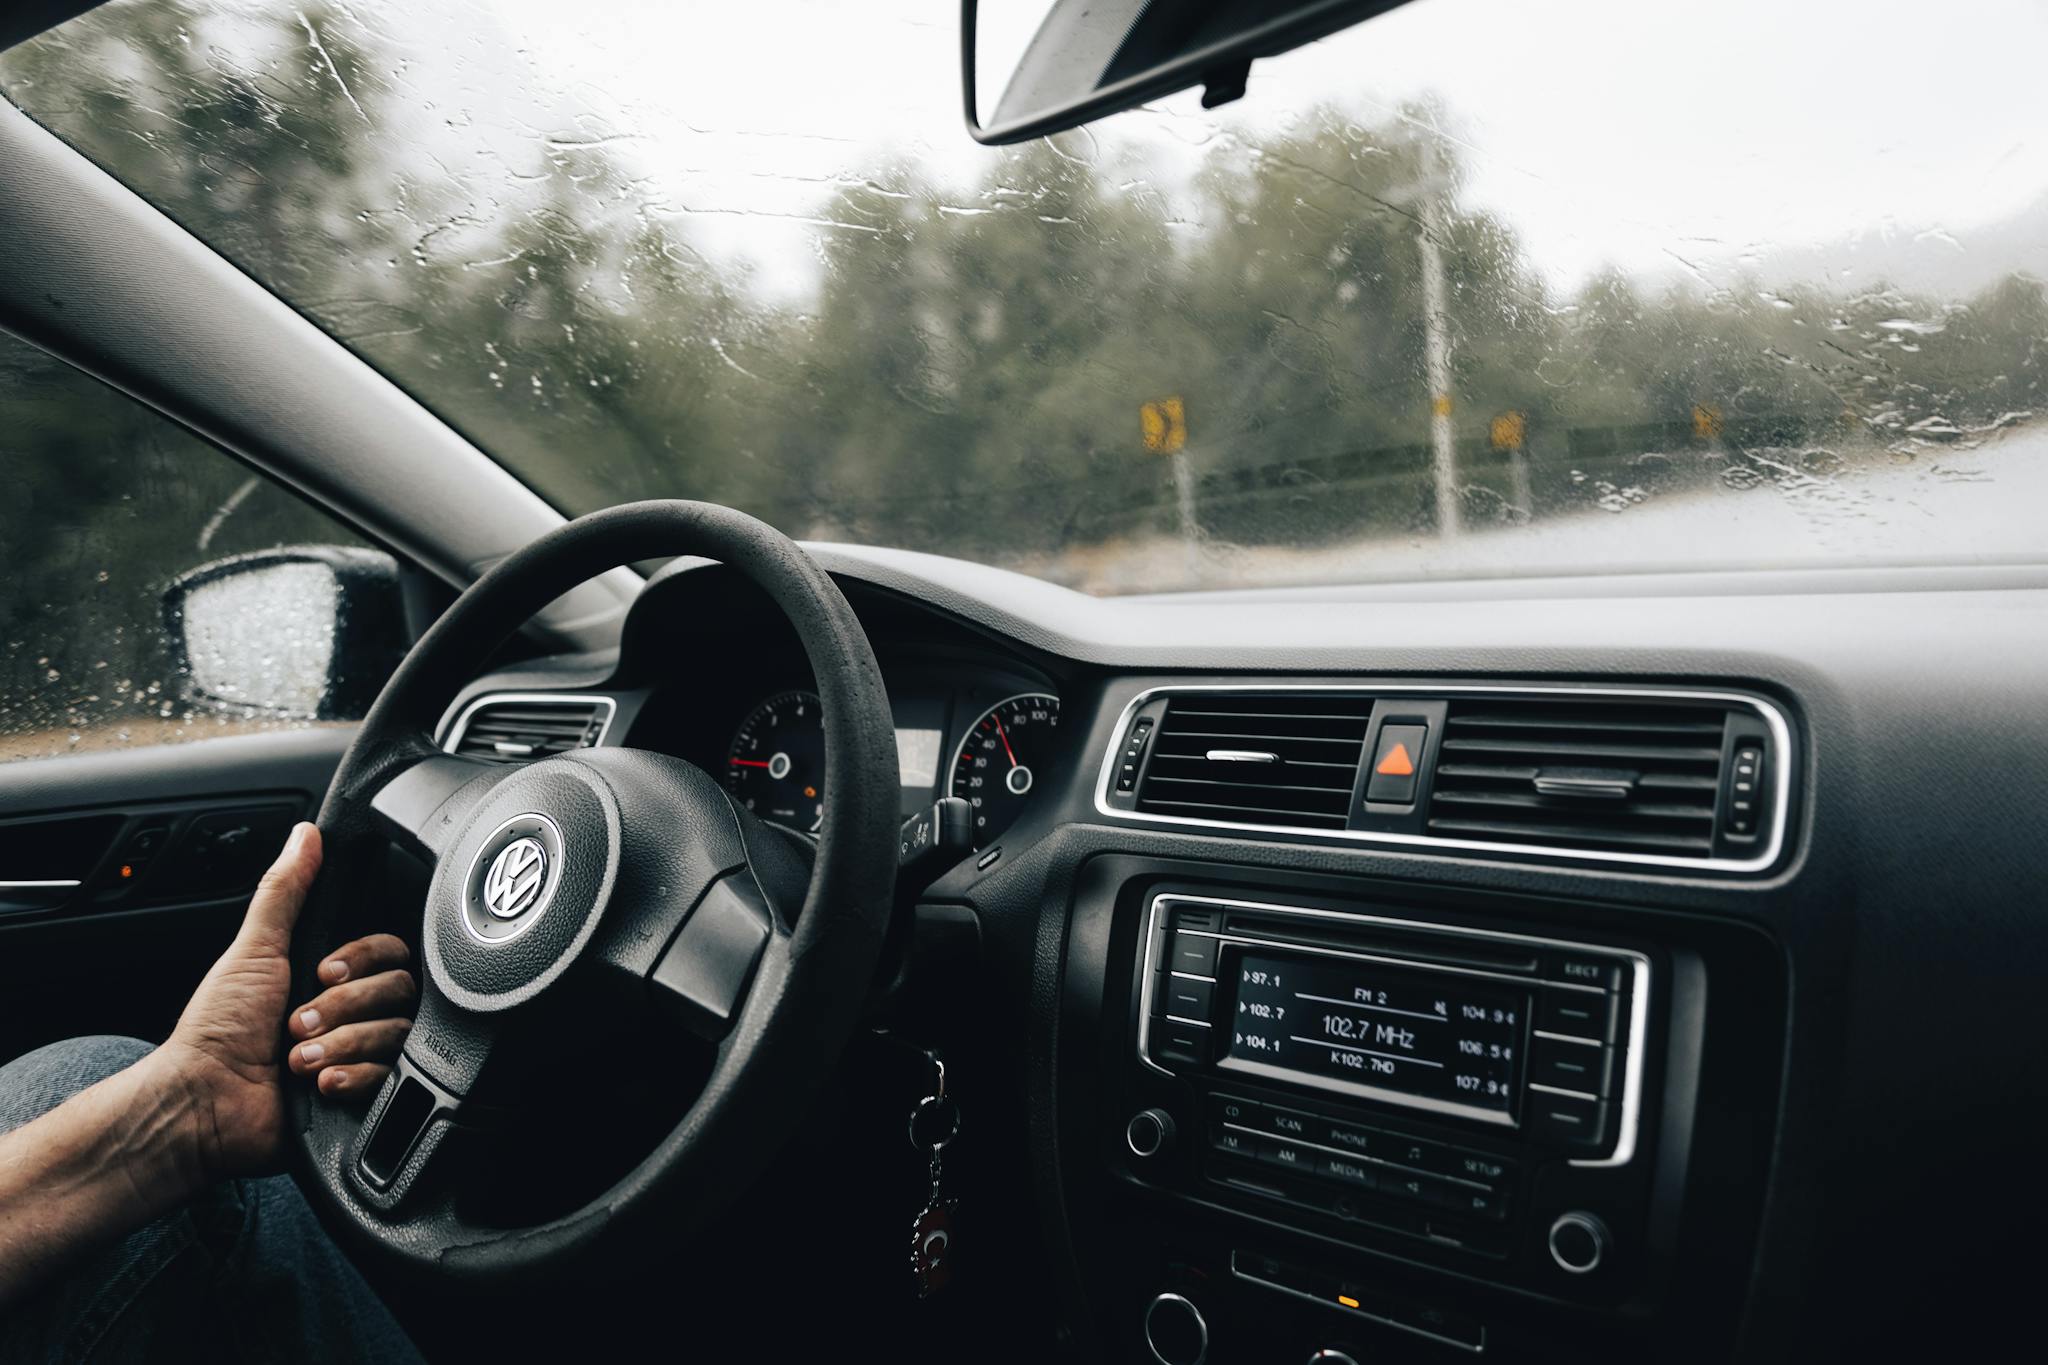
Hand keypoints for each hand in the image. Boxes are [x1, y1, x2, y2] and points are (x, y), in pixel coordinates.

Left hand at [151, 822, 415, 1177]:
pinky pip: (390, 1077)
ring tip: (298, 1058)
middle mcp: (350, 1013)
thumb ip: (285, 891)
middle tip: (298, 1022)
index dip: (361, 959)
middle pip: (398, 990)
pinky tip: (318, 1083)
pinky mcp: (364, 1096)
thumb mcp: (253, 950)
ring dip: (341, 1043)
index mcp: (330, 976)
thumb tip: (305, 836)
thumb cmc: (216, 1031)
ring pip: (395, 1033)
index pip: (388, 951)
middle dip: (344, 1007)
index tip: (322, 971)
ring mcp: (358, 1054)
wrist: (204, 1105)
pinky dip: (352, 1077)